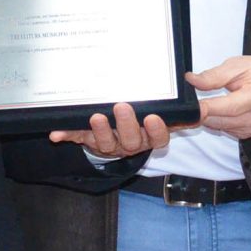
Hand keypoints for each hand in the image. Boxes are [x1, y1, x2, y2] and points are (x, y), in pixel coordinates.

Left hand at [49, 102, 169, 157]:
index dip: (156, 129)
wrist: (117, 134)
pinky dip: (66, 135)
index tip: (153, 117)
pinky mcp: (89, 141)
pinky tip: (56, 134)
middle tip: (122, 107)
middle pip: (132, 140)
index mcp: (148, 135)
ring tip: (95, 117)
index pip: (158, 137)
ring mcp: (110, 143)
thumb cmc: (139, 118)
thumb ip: (172, 110)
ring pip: (107, 143)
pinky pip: (78, 139)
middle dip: (127, 124)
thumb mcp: (154, 111)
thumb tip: (193, 108)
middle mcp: (131, 142)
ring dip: (100, 131)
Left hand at [186, 55, 250, 138]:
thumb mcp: (236, 65)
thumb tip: (191, 80)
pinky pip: (227, 130)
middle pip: (223, 120)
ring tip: (207, 102)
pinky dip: (218, 122)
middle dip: (203, 113)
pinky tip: (219, 110)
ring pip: (222, 127)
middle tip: (190, 103)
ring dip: (209, 118)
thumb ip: (213, 76)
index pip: (229, 107)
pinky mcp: (250, 133)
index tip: (191, 107)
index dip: (208, 108)